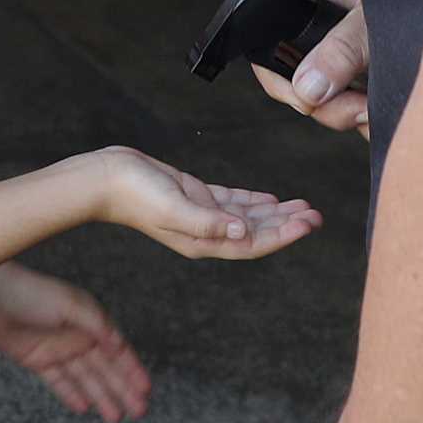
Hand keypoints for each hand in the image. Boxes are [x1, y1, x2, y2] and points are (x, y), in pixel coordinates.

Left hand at [0, 260, 148, 422]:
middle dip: (122, 390)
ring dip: (101, 397)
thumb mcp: (71, 305)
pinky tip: (83, 408)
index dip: (132, 370)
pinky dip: (70, 394)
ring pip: (85, 379)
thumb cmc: (30, 292)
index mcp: (90, 320)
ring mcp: (57, 350)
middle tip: (138, 411)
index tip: (145, 389)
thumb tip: (119, 345)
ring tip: (115, 417)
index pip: (117, 351)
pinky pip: (59, 381)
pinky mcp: (37, 359)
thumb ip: (97, 325)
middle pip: (104, 369)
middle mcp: (76, 336)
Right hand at [80, 148, 318, 260]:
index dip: (282, 235)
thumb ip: (208, 221)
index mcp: (204, 241)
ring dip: (275, 213)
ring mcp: (201, 215)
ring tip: (303, 207)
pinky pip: (232, 202)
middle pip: (256, 232)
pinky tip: (270, 198)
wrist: (106, 179)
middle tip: (316, 215)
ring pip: (248, 217)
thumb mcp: (174, 208)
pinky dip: (253, 201)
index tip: (307, 225)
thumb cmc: (135, 195)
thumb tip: (243, 230)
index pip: (252, 243)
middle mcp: (206, 232)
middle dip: (287, 224)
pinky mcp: (195, 196)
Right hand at [249, 0, 369, 134]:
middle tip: (362, 110)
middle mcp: (326, 33)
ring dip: (355, 114)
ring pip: (334, 100)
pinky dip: (372, 113)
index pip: (273, 55)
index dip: (285, 86)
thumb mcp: (372, 17)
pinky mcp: (374, 70)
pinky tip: (390, 109)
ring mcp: (349, 54)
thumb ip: (341, 50)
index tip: (310, 103)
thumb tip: (307, 89)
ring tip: (380, 109)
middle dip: (331, 107)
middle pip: (305, 87)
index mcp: (311, 10)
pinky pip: (359, 102)